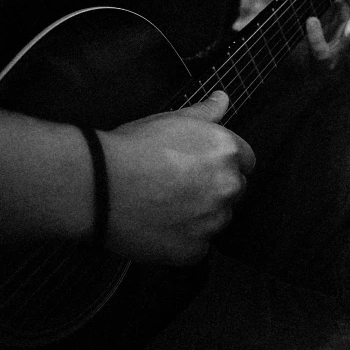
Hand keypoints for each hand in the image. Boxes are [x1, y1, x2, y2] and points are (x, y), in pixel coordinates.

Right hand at [102, 91, 254, 264]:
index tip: (202, 164)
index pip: (246, 160)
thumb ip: (205, 111)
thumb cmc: (134, 147)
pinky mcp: (195, 250)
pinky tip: (161, 224)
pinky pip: (198, 245)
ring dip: (202, 214)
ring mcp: (213, 221)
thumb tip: (223, 98)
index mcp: (226, 151)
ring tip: (167, 204)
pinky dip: (185, 238)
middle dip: (214, 187)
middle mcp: (227, 186)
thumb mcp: (172, 119)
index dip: (223, 161)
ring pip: (217, 219)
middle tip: (179, 183)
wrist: (103, 185)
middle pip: (234, 190)